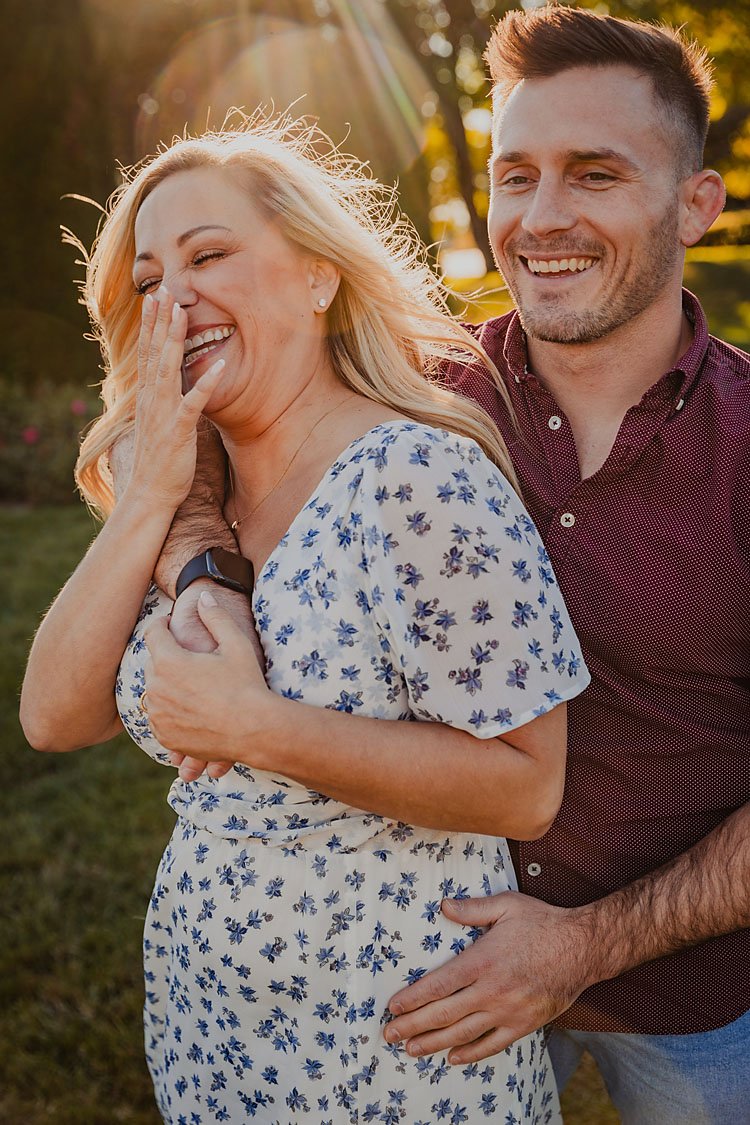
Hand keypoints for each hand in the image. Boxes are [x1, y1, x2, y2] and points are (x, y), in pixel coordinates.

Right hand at [127, 286, 225, 510]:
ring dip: (175, 340)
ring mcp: (164, 414)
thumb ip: (165, 402)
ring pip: (168, 370)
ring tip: (182, 314)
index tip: (153, 299)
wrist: (151, 493)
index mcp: (148, 397)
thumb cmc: (159, 461)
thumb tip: (174, 385)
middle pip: (154, 353)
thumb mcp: (160, 424)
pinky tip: (218, 366)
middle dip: (158, 321)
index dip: (150, 326)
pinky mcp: (179, 431)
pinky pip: (194, 403)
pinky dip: (206, 384)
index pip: (147, 354)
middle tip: (162, 291)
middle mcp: (152, 400)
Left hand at [166, 582, 263, 780]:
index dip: (162, 624)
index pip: (152, 632)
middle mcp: (157, 688)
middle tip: (189, 658)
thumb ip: (216, 617)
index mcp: (169, 661)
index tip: (171, 624)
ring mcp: (158, 715)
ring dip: (167, 683)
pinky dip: (169, 709)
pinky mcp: (164, 736)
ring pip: (154, 690)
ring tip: (193, 685)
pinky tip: (192, 706)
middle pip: (152, 662)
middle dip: (166, 656)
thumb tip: (202, 596)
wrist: (254, 731)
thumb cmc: (247, 685)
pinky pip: (159, 715)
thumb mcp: (237, 645)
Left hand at [385, 892, 595, 1062]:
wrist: (583, 948)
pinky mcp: (524, 1024)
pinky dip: (471, 1054)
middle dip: (413, 1026)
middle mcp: (492, 990)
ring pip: (463, 1033)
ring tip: (411, 1050)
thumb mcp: (506, 905)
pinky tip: (453, 1057)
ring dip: (434, 1043)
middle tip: (390, 1034)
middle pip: (444, 1014)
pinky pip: (492, 1045)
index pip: (439, 984)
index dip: (413, 998)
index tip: (393, 1006)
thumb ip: (472, 908)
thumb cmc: (542, 923)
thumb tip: (443, 906)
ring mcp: (508, 1011)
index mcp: (483, 960)